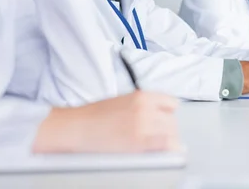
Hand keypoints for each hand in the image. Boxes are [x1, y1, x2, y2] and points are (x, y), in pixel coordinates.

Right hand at [33, 91, 180, 152]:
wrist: (76, 126)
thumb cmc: (93, 116)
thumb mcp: (123, 101)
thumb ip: (142, 106)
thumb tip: (158, 117)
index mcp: (142, 96)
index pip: (171, 103)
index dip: (168, 114)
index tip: (166, 121)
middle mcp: (145, 108)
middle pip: (172, 120)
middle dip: (168, 129)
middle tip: (159, 136)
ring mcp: (143, 124)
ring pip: (171, 133)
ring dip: (167, 140)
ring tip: (157, 145)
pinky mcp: (139, 142)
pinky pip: (166, 145)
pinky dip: (170, 149)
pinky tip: (169, 152)